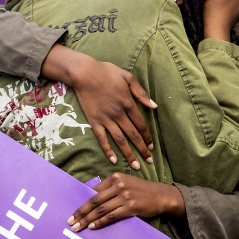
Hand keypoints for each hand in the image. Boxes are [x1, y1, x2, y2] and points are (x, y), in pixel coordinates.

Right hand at [42, 45, 157, 168]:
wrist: (84, 73)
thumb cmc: (107, 72)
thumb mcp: (128, 77)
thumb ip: (141, 93)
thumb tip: (154, 106)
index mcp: (128, 103)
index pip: (141, 124)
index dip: (148, 137)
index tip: (152, 147)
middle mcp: (119, 114)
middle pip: (133, 135)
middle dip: (142, 150)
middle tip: (149, 161)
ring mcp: (106, 119)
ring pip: (120, 140)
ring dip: (129, 154)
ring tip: (136, 166)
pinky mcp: (94, 121)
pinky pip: (102, 139)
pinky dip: (108, 150)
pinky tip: (113, 160)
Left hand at [67, 173, 185, 231]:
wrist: (161, 195)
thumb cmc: (141, 191)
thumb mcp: (126, 184)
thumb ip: (110, 190)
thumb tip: (91, 200)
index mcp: (115, 177)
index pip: (94, 191)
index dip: (82, 203)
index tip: (73, 212)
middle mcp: (119, 185)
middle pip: (94, 201)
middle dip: (81, 212)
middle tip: (70, 222)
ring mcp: (125, 196)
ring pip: (101, 210)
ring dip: (88, 220)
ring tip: (78, 227)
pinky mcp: (131, 207)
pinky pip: (111, 216)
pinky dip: (101, 222)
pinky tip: (93, 227)